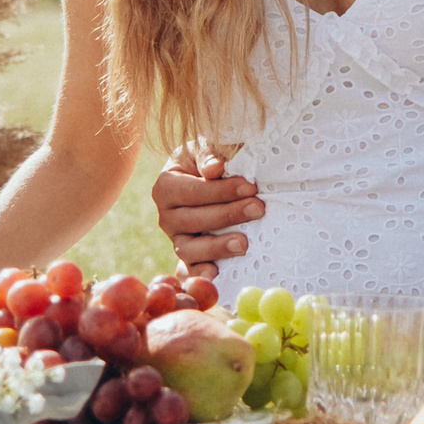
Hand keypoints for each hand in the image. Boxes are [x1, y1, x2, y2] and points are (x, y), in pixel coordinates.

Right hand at [153, 140, 262, 279]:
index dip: (221, 191)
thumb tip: (215, 169)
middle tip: (258, 208)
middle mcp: (166, 216)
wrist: (204, 178)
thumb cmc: (207, 161)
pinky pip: (188, 271)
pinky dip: (199, 275)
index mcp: (166, 186)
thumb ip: (208, 156)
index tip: (250, 186)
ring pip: (189, 249)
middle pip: (193, 220)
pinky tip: (217, 274)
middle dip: (228, 215)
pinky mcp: (187, 258)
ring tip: (244, 243)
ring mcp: (175, 239)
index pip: (192, 192)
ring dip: (218, 247)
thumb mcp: (205, 149)